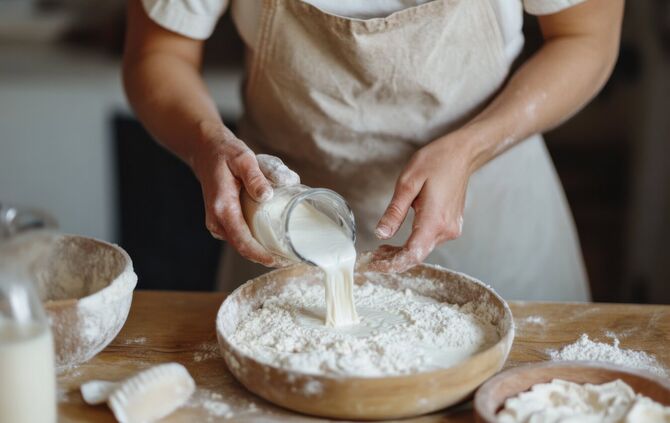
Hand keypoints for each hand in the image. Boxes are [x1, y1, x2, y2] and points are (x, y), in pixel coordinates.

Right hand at [192, 124, 297, 266]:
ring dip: (261, 252)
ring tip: (285, 253)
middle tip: (290, 259)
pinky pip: (239, 237)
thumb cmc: (225, 153)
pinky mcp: (221, 221)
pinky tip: (272, 242)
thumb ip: (255, 176)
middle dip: (265, 257)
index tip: (278, 260)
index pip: (242, 241)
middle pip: (243, 248)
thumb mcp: (243, 158)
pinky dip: (255, 243)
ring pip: (241, 245)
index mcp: (223, 207)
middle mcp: (217, 219)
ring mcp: (217, 222)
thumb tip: (267, 196)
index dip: (261, 255)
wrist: (205, 151)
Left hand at [367, 133, 473, 272]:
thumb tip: (380, 233)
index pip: (412, 254)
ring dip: (400, 254)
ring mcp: (451, 229)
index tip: (373, 265)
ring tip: (379, 251)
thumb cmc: (435, 162)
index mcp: (434, 220)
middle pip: (416, 256)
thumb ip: (395, 211)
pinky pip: (428, 242)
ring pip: (422, 251)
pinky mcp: (451, 226)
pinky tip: (396, 243)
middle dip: (392, 261)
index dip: (391, 263)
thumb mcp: (408, 183)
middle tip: (370, 259)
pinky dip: (411, 246)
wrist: (461, 154)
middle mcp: (446, 229)